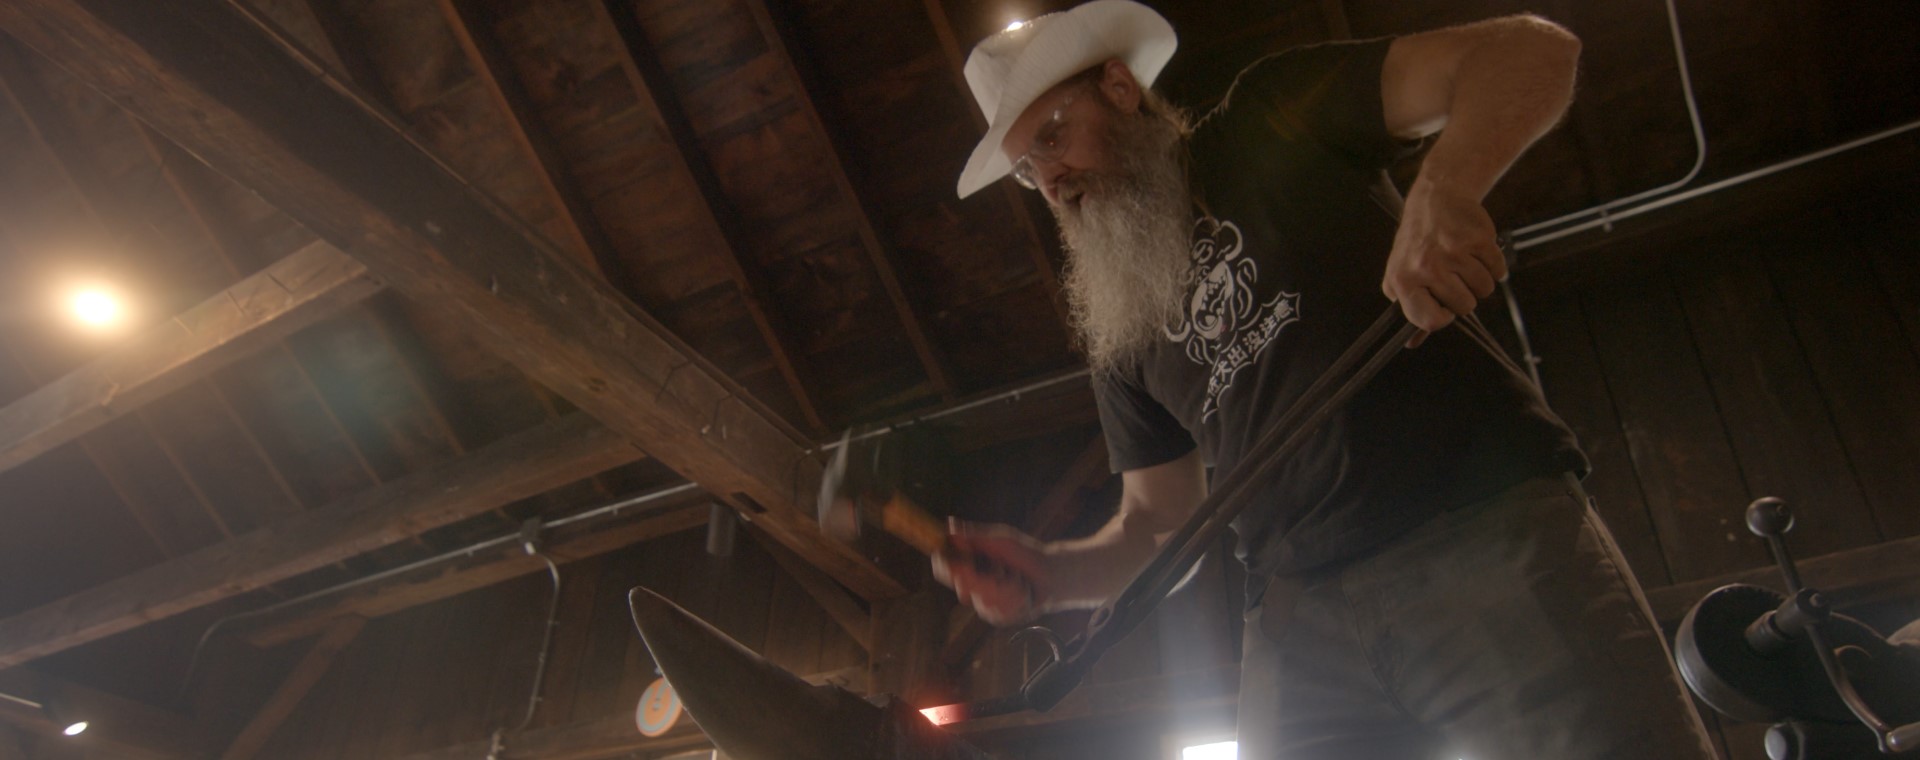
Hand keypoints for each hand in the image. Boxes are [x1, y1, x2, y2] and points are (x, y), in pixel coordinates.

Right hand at [931, 520, 1050, 625]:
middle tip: (1002, 571)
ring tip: (1018, 580)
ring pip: (983, 601)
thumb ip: (975, 536)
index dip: (945, 567)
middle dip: (985, 580)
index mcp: (968, 563)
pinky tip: (1022, 594)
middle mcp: (971, 583)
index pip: (944, 567)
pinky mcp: (997, 616)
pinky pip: (998, 613)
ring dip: (1006, 589)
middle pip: (962, 587)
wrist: (1050, 575)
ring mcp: (983, 601)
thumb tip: (949, 525)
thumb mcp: (1001, 540)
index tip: (958, 564)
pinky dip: (1014, 600)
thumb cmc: (1025, 554)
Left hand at [1382, 177, 1505, 346]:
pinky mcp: (1478, 239)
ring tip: (1463, 262)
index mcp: (1403, 281)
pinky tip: (1478, 253)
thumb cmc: (1418, 244)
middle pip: (1465, 307)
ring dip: (1480, 280)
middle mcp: (1426, 267)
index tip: (1444, 309)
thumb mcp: (1402, 275)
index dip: (1442, 319)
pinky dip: (1494, 266)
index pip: (1429, 321)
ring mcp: (1453, 252)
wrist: (1435, 198)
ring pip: (1484, 290)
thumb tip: (1411, 343)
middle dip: (1464, 296)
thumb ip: (1411, 309)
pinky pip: (1498, 271)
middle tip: (1453, 275)